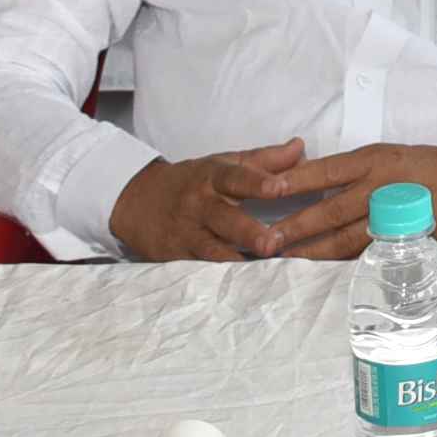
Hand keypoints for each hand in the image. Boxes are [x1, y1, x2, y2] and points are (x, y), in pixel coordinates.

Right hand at [108, 140, 319, 261]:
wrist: (136, 202)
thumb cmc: (192, 181)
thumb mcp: (222, 164)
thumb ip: (263, 159)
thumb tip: (300, 146)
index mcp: (212, 177)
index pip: (235, 177)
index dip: (257, 182)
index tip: (281, 187)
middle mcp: (198, 205)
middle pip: (224, 218)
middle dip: (248, 231)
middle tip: (273, 243)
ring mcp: (186, 234)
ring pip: (211, 250)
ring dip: (236, 262)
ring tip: (262, 272)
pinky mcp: (176, 259)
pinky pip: (200, 270)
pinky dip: (219, 280)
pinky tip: (241, 290)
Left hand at [253, 142, 436, 259]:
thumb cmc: (425, 165)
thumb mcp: (387, 155)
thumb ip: (351, 171)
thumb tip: (306, 183)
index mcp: (376, 160)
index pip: (327, 170)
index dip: (296, 181)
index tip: (267, 190)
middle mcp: (382, 187)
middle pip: (330, 210)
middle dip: (295, 227)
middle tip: (265, 240)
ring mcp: (392, 218)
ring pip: (344, 238)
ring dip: (312, 250)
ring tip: (284, 257)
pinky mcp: (403, 240)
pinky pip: (364, 253)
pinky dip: (338, 260)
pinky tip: (318, 266)